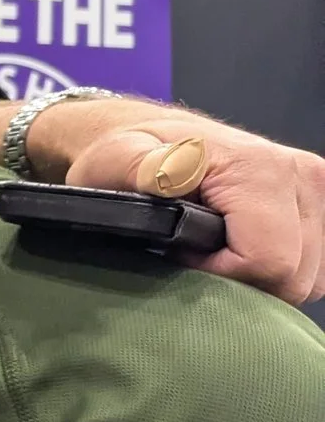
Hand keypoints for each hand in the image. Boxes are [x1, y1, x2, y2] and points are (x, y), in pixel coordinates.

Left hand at [45, 102, 324, 305]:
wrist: (153, 139)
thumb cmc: (130, 155)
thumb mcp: (116, 158)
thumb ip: (140, 168)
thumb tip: (166, 176)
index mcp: (259, 168)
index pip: (268, 262)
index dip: (220, 277)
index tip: (182, 258)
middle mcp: (302, 176)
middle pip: (293, 277)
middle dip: (240, 283)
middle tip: (193, 258)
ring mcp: (317, 191)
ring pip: (307, 278)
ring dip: (259, 280)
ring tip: (214, 255)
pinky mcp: (320, 204)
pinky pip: (313, 267)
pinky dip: (276, 272)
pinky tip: (239, 254)